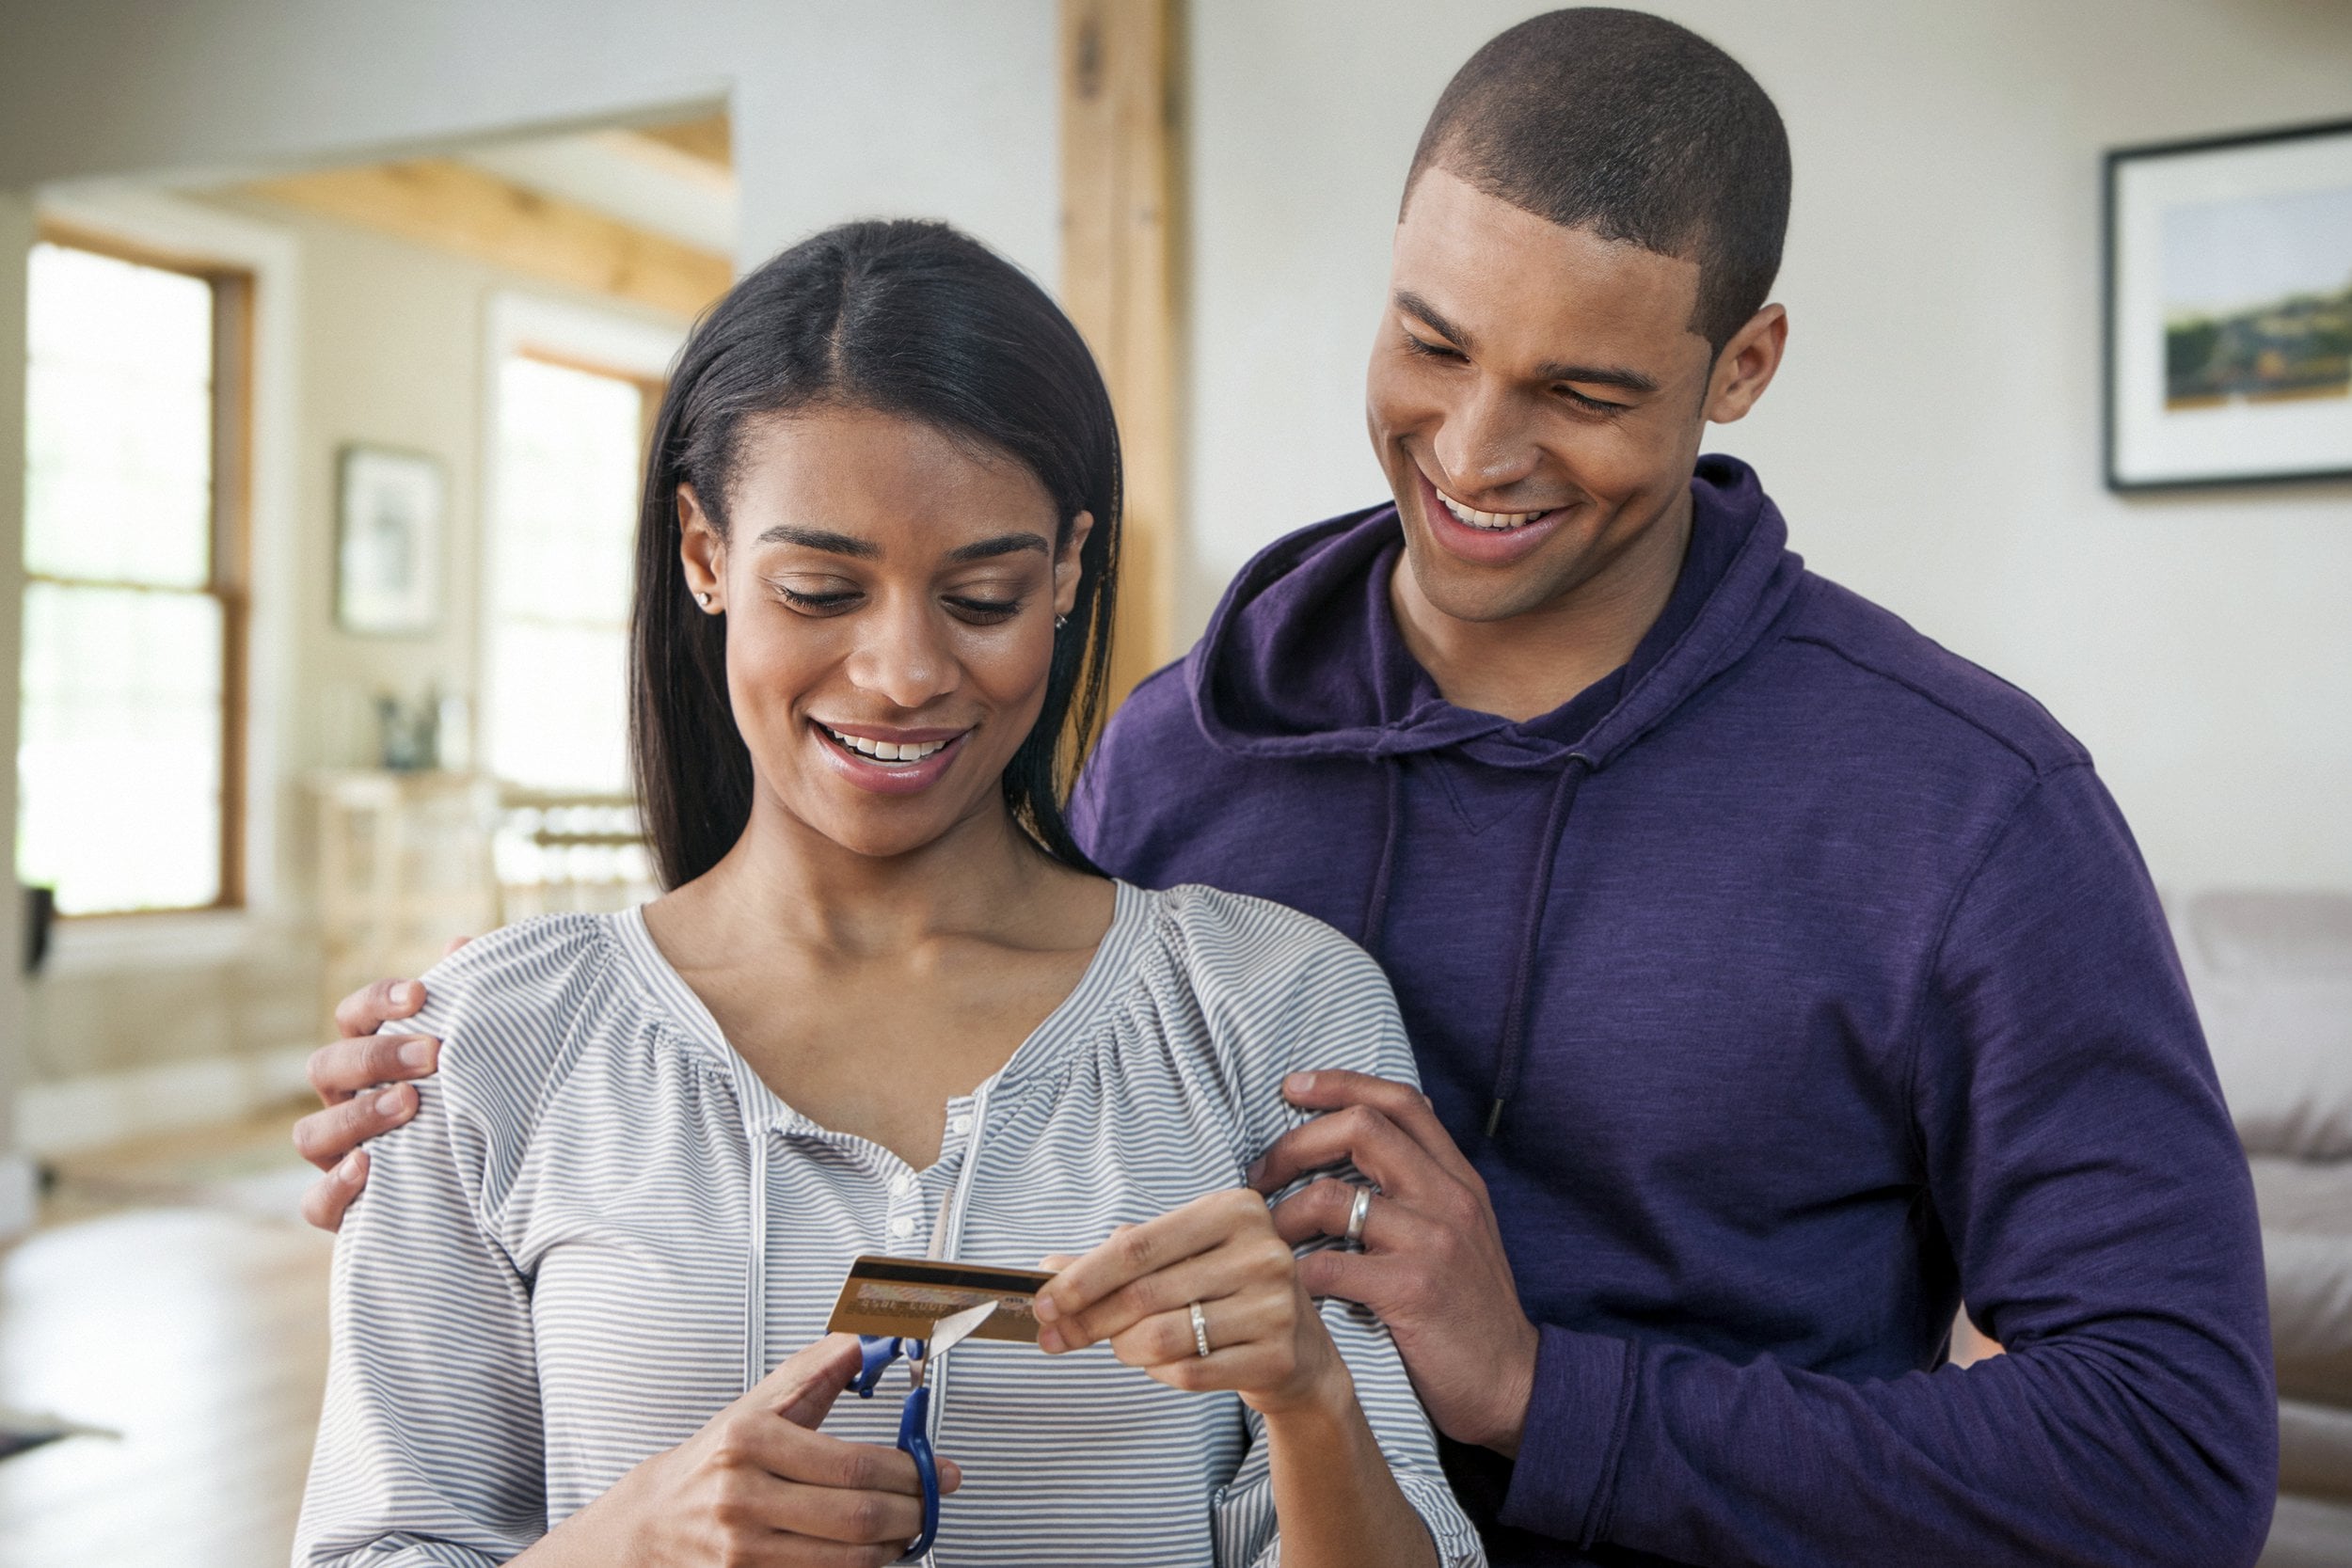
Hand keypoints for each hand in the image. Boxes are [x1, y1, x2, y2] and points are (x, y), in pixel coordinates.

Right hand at [292, 964, 456, 1231]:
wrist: (490, 1204)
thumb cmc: (479, 1114)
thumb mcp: (478, 1063)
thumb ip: (468, 1008)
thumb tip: (460, 945)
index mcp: (373, 1063)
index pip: (354, 1018)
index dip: (378, 1001)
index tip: (422, 994)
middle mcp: (347, 1106)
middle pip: (327, 1067)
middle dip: (376, 1056)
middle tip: (432, 1054)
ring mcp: (339, 1159)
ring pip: (310, 1132)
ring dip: (356, 1114)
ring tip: (409, 1104)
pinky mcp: (347, 1213)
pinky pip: (316, 1203)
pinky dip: (337, 1185)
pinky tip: (370, 1165)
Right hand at [538, 1334, 957, 1566]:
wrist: (654, 1520)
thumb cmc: (714, 1460)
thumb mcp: (757, 1405)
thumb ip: (812, 1371)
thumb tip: (862, 1340)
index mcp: (750, 1440)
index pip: (852, 1464)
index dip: (909, 1471)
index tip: (938, 1469)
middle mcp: (743, 1495)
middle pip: (856, 1516)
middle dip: (912, 1511)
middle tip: (933, 1501)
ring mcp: (743, 1547)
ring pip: (846, 1558)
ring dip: (892, 1545)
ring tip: (907, 1526)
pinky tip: (871, 1551)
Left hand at [1032, 1188, 1348, 1418]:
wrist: (1299, 1352)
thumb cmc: (1229, 1293)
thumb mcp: (1183, 1259)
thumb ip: (1119, 1259)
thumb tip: (1049, 1266)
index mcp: (1235, 1210)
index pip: (1137, 1247)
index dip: (1081, 1277)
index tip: (1043, 1300)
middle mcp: (1261, 1252)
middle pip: (1143, 1294)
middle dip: (1088, 1319)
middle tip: (1056, 1334)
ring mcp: (1274, 1305)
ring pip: (1161, 1338)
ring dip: (1124, 1348)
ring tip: (1123, 1346)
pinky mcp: (1275, 1355)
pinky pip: (1187, 1372)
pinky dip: (1158, 1372)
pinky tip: (1160, 1363)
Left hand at [1249, 1070, 1538, 1455]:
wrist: (1514, 1384)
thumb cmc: (1471, 1310)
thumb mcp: (1461, 1232)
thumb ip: (1421, 1189)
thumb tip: (1360, 1143)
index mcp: (1458, 1180)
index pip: (1400, 1101)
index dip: (1340, 1083)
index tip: (1292, 1087)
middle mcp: (1449, 1199)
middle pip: (1362, 1128)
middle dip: (1296, 1142)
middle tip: (1261, 1173)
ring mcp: (1433, 1243)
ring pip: (1334, 1197)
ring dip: (1283, 1214)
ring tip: (1265, 1237)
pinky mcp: (1412, 1291)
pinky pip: (1329, 1266)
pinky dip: (1295, 1273)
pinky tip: (1285, 1286)